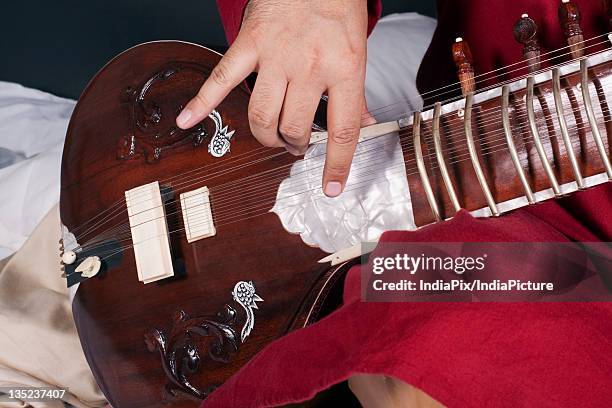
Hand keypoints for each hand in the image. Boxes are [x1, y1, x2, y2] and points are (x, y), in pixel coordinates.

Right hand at [176, 0, 370, 196]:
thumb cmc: (335, 9)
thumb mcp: (357, 52)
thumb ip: (357, 94)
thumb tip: (364, 126)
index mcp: (342, 68)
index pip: (342, 129)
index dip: (336, 164)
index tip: (330, 187)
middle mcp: (308, 66)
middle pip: (295, 126)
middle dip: (295, 144)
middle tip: (298, 144)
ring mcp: (275, 56)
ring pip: (263, 115)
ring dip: (267, 135)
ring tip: (275, 137)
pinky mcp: (248, 45)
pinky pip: (222, 78)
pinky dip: (202, 101)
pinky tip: (187, 119)